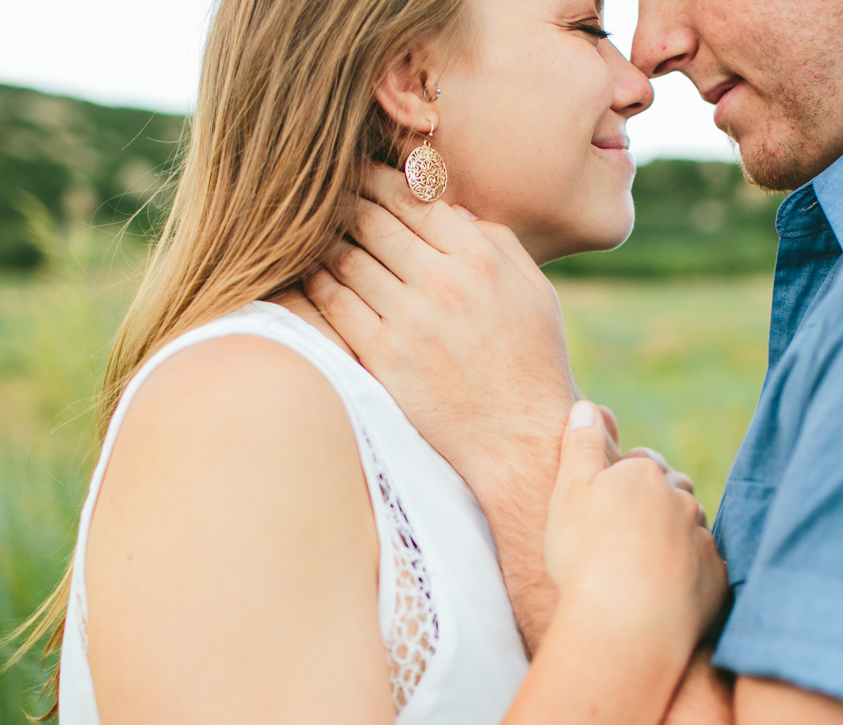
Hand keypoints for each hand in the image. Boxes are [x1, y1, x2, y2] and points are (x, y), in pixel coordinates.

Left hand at [305, 164, 575, 498]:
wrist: (521, 436)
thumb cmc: (533, 362)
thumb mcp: (535, 292)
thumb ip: (498, 243)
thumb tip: (453, 211)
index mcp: (480, 258)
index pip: (415, 197)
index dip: (380, 176)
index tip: (362, 170)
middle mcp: (442, 282)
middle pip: (373, 218)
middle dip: (345, 197)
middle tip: (324, 187)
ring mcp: (409, 320)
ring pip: (347, 256)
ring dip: (324, 234)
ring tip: (309, 223)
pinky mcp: (384, 356)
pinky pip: (335, 303)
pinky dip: (315, 279)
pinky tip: (306, 269)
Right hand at [547, 402, 726, 663]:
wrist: (624, 621)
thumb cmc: (585, 552)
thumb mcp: (569, 490)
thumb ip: (581, 444)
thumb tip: (588, 406)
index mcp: (645, 474)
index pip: (643, 461)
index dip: (626, 476)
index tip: (609, 500)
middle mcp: (682, 500)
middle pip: (675, 493)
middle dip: (658, 505)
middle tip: (627, 533)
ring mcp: (702, 539)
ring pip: (691, 531)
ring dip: (675, 540)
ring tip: (644, 567)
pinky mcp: (717, 579)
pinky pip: (705, 570)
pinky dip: (689, 576)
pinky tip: (664, 594)